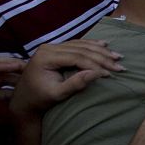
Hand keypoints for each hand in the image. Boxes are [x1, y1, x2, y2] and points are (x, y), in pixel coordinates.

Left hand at [8, 39, 122, 116]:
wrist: (24, 100)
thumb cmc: (40, 99)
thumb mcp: (57, 95)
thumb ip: (75, 84)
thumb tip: (96, 74)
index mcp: (46, 56)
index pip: (77, 57)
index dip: (96, 64)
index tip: (110, 74)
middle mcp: (48, 47)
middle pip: (81, 49)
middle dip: (102, 57)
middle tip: (120, 65)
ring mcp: (51, 47)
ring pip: (81, 45)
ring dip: (100, 51)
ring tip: (117, 56)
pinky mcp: (55, 49)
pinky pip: (77, 44)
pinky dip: (92, 45)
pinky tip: (103, 44)